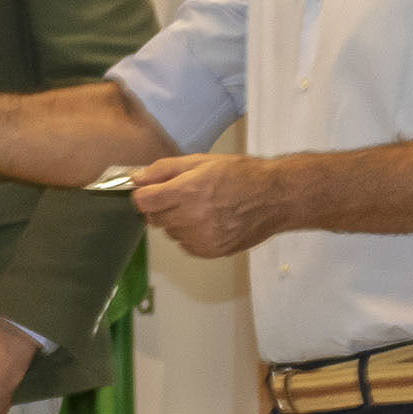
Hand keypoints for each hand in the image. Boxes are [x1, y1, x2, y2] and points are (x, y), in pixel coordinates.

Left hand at [127, 153, 278, 260]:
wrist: (276, 197)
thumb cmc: (242, 175)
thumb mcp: (201, 161)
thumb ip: (164, 170)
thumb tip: (136, 179)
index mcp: (188, 191)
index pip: (143, 201)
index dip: (143, 194)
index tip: (151, 191)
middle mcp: (193, 218)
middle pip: (154, 218)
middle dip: (161, 206)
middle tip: (184, 195)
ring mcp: (202, 238)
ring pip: (170, 233)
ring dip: (177, 221)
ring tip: (201, 207)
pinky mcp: (211, 251)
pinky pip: (185, 245)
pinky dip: (190, 234)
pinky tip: (209, 221)